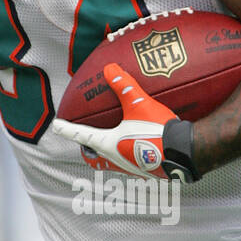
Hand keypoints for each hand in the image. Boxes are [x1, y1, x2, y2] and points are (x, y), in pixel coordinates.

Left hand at [52, 62, 181, 177]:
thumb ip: (123, 86)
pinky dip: (128, 154)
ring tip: (111, 142)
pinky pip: (131, 163)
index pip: (81, 135)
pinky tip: (139, 146)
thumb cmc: (157, 130)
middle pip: (95, 156)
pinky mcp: (147, 172)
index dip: (67, 129)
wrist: (184, 153)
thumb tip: (109, 68)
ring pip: (112, 162)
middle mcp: (116, 159)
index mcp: (108, 144)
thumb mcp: (139, 104)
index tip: (56, 126)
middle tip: (87, 141)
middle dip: (89, 149)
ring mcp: (131, 168)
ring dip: (108, 153)